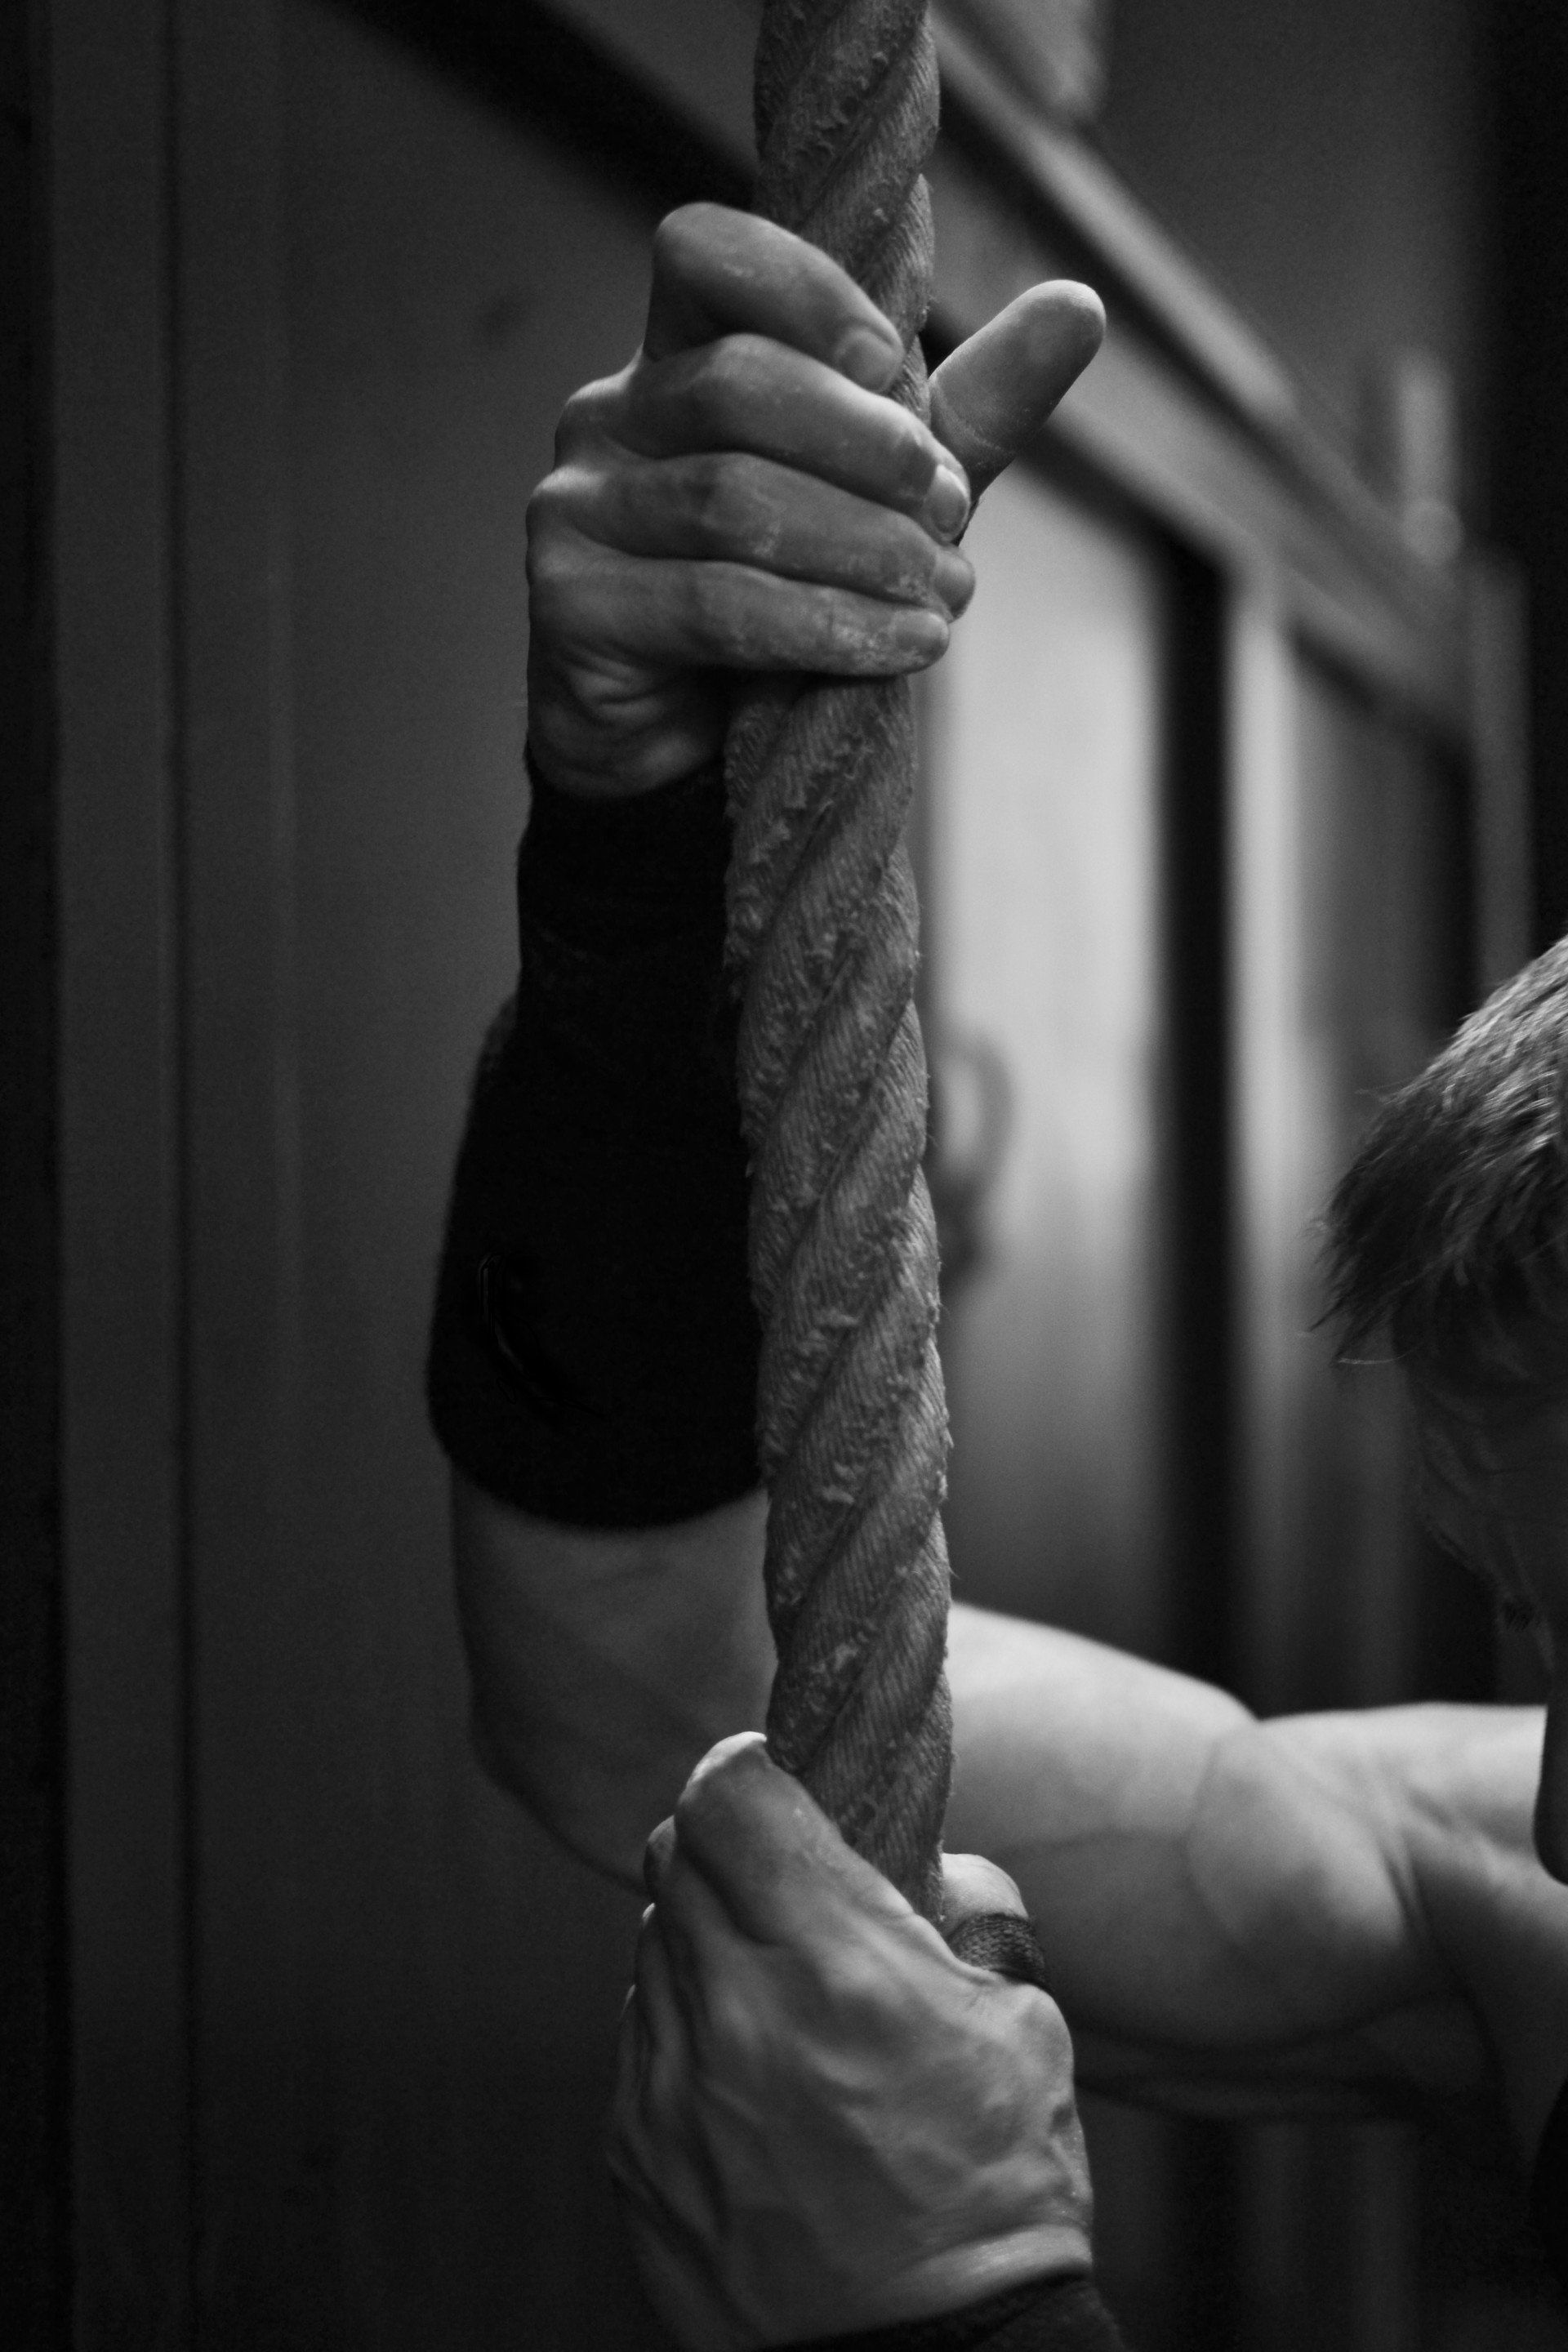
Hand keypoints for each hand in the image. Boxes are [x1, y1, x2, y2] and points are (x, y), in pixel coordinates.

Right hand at [527, 203, 1102, 796]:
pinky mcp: (572, 607)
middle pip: (737, 386)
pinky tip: (897, 647)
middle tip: (951, 515)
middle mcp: (609, 417)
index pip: (703, 255)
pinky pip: (713, 604)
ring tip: (943, 596)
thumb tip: (1081, 306)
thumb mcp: (884, 501)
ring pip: (733, 502)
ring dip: (861, 551)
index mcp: (675, 360)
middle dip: (869, 449)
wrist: (682, 754)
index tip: (891, 362)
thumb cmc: (781, 600)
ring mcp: (575, 509)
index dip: (800, 289)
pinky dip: (821, 625)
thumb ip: (964, 413)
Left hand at [609, 1732, 1092, 2351]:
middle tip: (778, 1877)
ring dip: (704, 1941)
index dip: (750, 1770)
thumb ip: (969, 1911)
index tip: (776, 1783)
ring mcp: (668, 2088)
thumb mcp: (1025, 2030)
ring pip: (651, 1944)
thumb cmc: (994, 2196)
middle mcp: (735, 2012)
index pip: (727, 1792)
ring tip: (776, 1998)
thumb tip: (922, 1860)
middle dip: (725, 1845)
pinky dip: (684, 2033)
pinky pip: (639, 2043)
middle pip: (673, 1851)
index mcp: (838, 1963)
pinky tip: (750, 2082)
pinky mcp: (631, 2156)